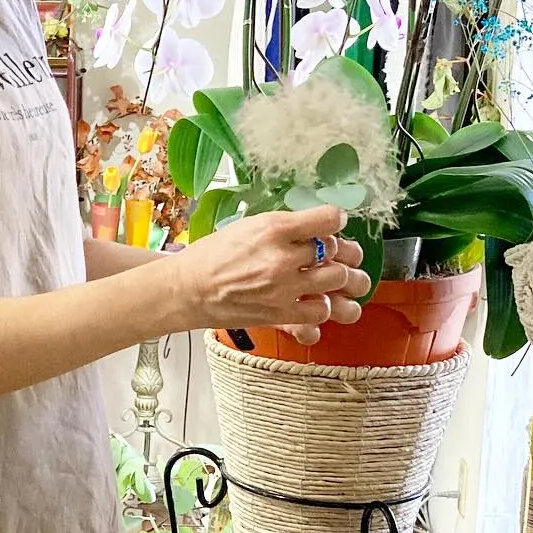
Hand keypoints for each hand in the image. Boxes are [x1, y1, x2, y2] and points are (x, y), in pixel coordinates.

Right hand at [170, 206, 371, 339]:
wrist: (189, 290)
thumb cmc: (212, 257)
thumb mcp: (248, 225)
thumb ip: (284, 227)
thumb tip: (314, 227)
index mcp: (274, 228)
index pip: (329, 218)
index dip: (335, 220)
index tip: (333, 224)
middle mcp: (282, 257)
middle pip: (338, 250)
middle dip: (344, 251)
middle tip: (339, 253)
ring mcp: (284, 288)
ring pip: (337, 280)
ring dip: (341, 279)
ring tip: (335, 279)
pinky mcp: (280, 313)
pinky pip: (321, 312)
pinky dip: (324, 307)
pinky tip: (315, 301)